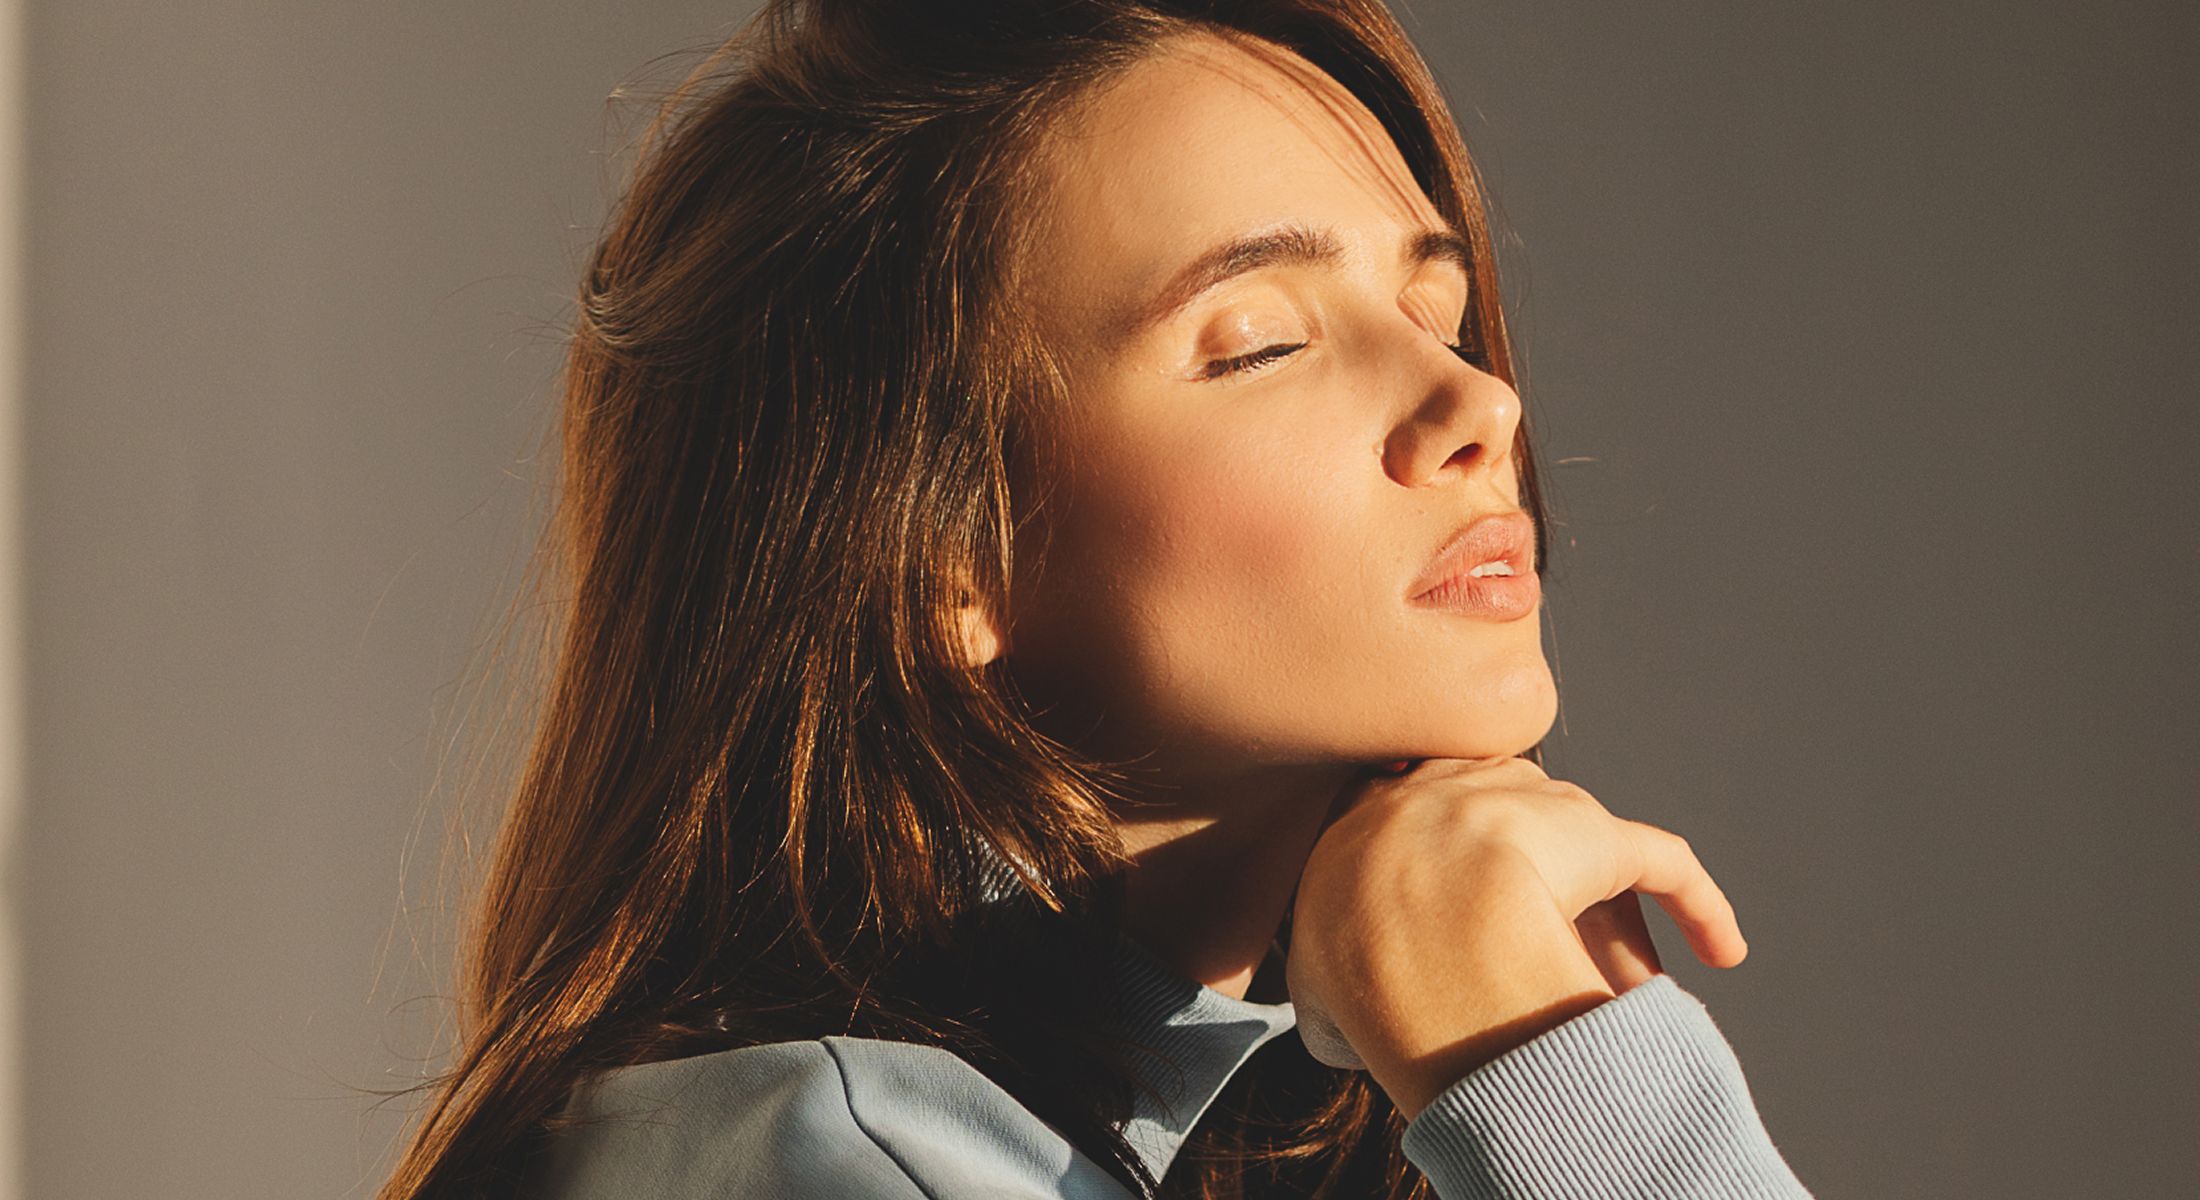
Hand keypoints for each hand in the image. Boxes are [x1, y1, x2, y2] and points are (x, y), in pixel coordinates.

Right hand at [1283, 756, 1748, 1117]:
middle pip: (1499, 817)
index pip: (1409, 810)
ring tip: (1613, 982)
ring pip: (1577, 850)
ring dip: (1601, 919)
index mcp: (1374, 808)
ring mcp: (1530, 802)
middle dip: (1522, 874)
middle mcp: (1453, 783)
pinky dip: (1698, 906)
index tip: (1436, 891)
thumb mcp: (1312, 973)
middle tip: (1534, 948)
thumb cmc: (1351, 957)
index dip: (1431, 852)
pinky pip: (1664, 863)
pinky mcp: (1601, 834)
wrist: (1410, 917)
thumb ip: (1327, 982)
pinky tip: (1722, 952)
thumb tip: (1334, 1011)